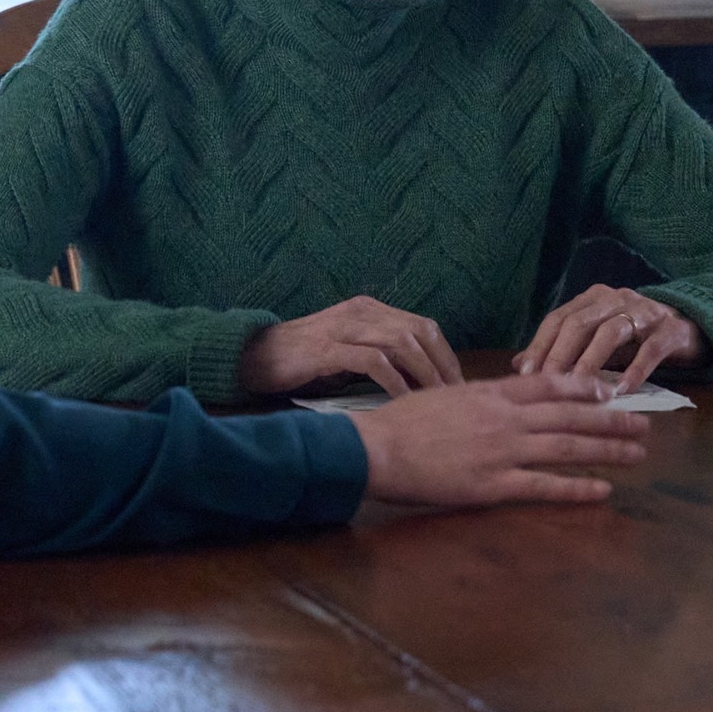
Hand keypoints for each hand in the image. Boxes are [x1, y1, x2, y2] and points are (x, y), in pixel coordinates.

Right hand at [239, 296, 461, 397]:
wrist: (252, 357)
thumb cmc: (305, 363)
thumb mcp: (350, 354)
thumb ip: (383, 359)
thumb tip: (423, 383)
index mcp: (371, 310)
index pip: (424, 327)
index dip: (446, 356)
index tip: (460, 387)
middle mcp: (361, 312)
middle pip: (420, 332)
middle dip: (443, 366)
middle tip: (456, 398)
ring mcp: (344, 327)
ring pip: (402, 343)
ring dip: (425, 374)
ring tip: (436, 400)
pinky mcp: (326, 348)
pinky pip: (372, 362)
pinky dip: (393, 381)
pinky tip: (403, 401)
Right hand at [353, 373, 651, 506]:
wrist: (374, 448)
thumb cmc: (401, 423)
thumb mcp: (444, 395)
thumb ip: (478, 398)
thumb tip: (498, 399)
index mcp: (491, 394)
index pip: (550, 385)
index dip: (584, 389)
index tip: (609, 393)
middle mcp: (505, 419)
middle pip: (571, 416)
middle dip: (611, 420)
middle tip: (643, 424)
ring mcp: (502, 452)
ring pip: (567, 448)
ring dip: (607, 450)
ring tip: (637, 453)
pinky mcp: (493, 485)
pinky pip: (544, 487)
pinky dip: (577, 488)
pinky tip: (602, 491)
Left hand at [516, 285, 712, 393]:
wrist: (687, 329)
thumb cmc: (634, 339)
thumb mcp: (595, 342)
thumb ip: (561, 350)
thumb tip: (518, 366)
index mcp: (593, 299)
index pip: (559, 318)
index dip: (540, 345)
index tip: (525, 374)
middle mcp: (616, 298)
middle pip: (580, 322)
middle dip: (561, 354)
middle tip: (547, 384)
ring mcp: (645, 311)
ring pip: (611, 332)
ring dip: (592, 361)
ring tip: (579, 387)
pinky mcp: (671, 330)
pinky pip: (650, 349)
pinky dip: (635, 370)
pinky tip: (622, 390)